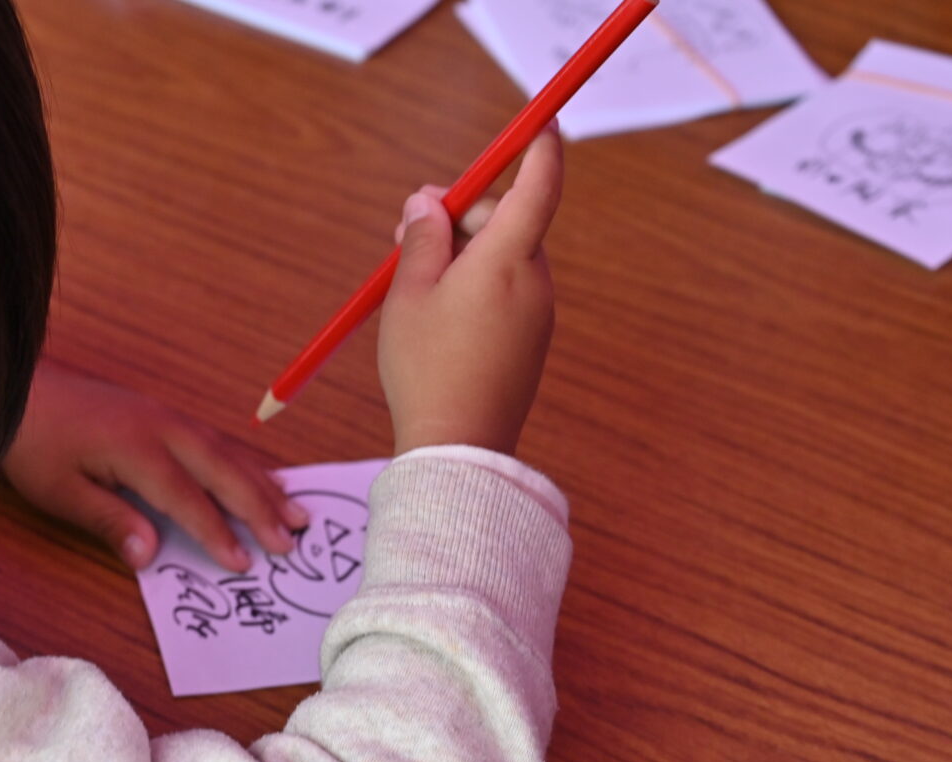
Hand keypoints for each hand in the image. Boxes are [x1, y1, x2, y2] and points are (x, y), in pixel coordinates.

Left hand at [3, 363, 308, 572]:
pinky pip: (218, 437)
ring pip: (228, 451)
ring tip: (298, 511)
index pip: (188, 498)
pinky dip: (247, 459)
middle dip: (260, 507)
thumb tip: (149, 555)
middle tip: (292, 539)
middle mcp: (162, 428)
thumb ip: (107, 520)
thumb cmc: (34, 442)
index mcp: (136, 449)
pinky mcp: (163, 413)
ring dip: (264, 482)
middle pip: (224, 470)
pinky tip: (264, 474)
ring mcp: (166, 416)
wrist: (20, 386)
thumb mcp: (59, 490)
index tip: (243, 563)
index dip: (217, 533)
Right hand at [377, 127, 563, 457]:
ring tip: (415, 282)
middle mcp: (534, 281)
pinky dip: (476, 285)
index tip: (542, 122)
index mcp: (507, 259)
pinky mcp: (531, 341)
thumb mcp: (408, 294)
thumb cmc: (427, 368)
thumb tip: (428, 203)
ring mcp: (537, 314)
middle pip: (509, 220)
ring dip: (465, 253)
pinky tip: (438, 314)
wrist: (457, 449)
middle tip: (410, 227)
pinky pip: (506, 292)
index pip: (538, 186)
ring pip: (504, 257)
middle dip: (463, 213)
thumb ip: (421, 238)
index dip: (541, 148)